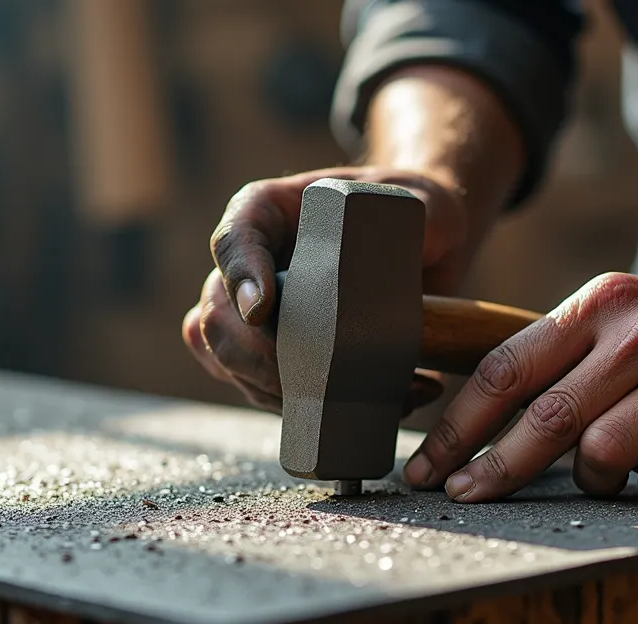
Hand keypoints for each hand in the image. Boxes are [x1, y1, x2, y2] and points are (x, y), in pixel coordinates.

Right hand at [182, 166, 470, 411]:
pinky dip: (299, 408)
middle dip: (257, 356)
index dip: (239, 276)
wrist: (421, 247)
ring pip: (226, 361)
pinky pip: (257, 389)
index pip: (234, 239)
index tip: (263, 310)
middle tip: (316, 378)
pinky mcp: (271, 353)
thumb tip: (386, 272)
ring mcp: (250, 311)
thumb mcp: (420, 202)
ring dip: (280, 392)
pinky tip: (359, 407)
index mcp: (267, 212)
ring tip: (355, 395)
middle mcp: (248, 263)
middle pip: (216, 315)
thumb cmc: (412, 211)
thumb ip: (408, 220)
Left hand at [401, 257, 637, 500]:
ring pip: (604, 454)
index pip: (507, 368)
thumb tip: (485, 408)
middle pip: (544, 418)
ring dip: (592, 478)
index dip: (460, 424)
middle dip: (494, 469)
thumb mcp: (627, 304)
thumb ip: (565, 347)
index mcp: (600, 304)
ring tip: (606, 470)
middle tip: (464, 498)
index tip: (429, 463)